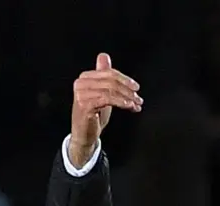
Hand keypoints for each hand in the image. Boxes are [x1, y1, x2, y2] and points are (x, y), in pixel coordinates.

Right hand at [69, 53, 141, 169]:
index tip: (136, 87)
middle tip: (138, 98)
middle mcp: (81, 83)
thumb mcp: (101, 92)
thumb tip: (103, 56)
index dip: (125, 79)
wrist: (84, 135)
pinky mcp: (85, 104)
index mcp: (84, 78)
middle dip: (127, 89)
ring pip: (111, 90)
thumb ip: (103, 75)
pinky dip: (121, 102)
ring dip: (127, 97)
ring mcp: (81, 93)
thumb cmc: (93, 115)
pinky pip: (108, 99)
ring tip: (135, 104)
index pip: (109, 73)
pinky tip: (128, 106)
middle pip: (111, 80)